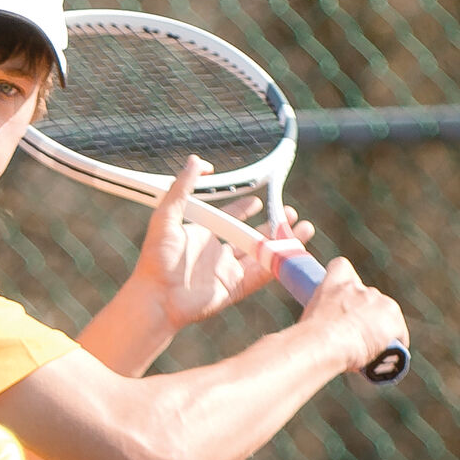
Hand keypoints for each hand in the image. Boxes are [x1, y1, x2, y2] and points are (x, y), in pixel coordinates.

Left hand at [133, 157, 302, 330]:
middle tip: (290, 213)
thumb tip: (196, 161)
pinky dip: (277, 263)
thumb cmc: (155, 259)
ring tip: (304, 229)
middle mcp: (216, 252)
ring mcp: (226, 271)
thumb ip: (181, 188)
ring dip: (282, 241)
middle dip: (272, 225)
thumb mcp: (166, 216)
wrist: (156, 298)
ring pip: (261, 254)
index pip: (228, 217)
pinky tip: (293, 250)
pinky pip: (261, 274)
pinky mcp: (234, 288)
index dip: (244, 208)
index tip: (258, 200)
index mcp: (201, 235)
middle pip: (250, 235)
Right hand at [299, 257, 409, 374]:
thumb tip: (318, 333)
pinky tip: (384, 357)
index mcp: (335, 283)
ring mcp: (380, 302)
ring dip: (379, 329)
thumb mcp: (308, 319)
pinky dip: (393, 344)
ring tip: (367, 349)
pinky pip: (399, 335)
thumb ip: (319, 317)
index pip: (341, 267)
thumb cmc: (308, 337)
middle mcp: (360, 288)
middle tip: (353, 335)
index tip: (342, 295)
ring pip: (385, 315)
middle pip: (368, 297)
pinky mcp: (394, 321)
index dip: (344, 280)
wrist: (325, 343)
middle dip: (364, 314)